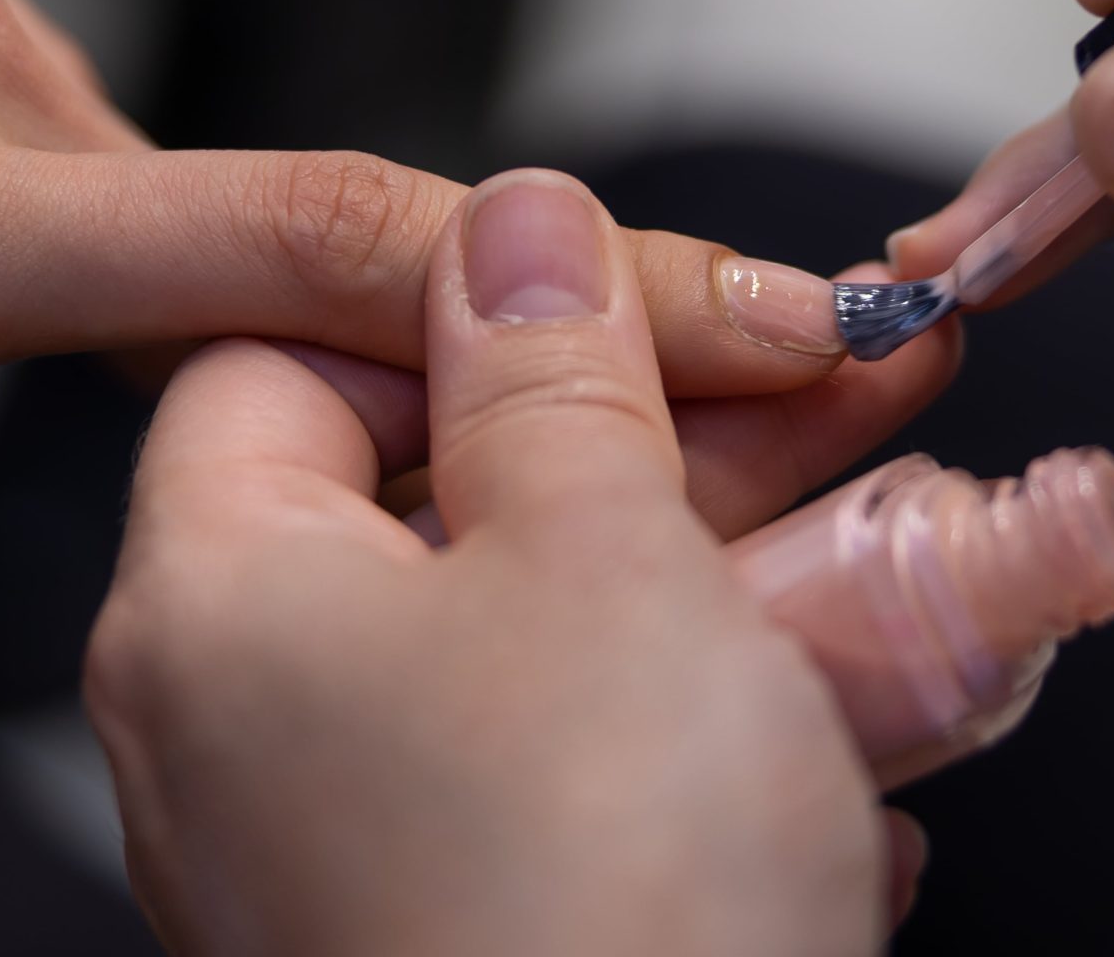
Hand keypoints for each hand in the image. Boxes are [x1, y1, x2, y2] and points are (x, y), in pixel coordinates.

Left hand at [88, 172, 929, 955]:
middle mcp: (240, 731)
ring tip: (900, 537)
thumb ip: (558, 368)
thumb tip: (517, 227)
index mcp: (213, 599)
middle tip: (830, 382)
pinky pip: (565, 790)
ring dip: (719, 577)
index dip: (469, 302)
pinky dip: (697, 741)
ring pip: (533, 649)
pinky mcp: (447, 941)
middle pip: (439, 498)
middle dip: (661, 433)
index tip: (646, 294)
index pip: (290, 353)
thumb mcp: (602, 555)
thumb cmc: (589, 914)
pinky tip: (846, 736)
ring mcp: (339, 853)